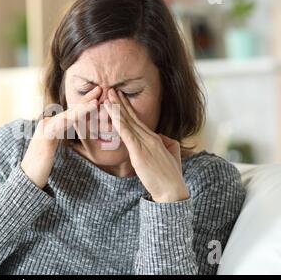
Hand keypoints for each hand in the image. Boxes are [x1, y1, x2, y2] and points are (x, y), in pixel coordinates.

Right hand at [21, 86, 101, 188]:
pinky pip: (59, 125)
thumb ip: (60, 138)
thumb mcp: (54, 150)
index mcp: (51, 125)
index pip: (71, 112)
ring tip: (96, 101)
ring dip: (82, 108)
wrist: (27, 178)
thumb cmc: (41, 167)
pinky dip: (72, 119)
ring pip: (66, 116)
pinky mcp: (43, 137)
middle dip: (86, 99)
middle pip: (70, 110)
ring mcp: (44, 129)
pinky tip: (81, 116)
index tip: (99, 96)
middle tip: (101, 89)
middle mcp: (47, 123)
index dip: (85, 103)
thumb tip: (73, 132)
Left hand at [104, 88, 188, 202]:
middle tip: (110, 89)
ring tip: (107, 95)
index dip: (128, 108)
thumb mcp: (171, 154)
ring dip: (116, 108)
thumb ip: (164, 142)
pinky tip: (111, 113)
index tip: (120, 97)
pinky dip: (118, 121)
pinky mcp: (139, 152)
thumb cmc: (171, 175)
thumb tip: (159, 136)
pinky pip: (126, 133)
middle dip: (120, 103)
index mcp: (155, 138)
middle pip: (132, 117)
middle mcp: (150, 137)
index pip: (138, 120)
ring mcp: (145, 143)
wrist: (173, 190)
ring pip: (127, 122)